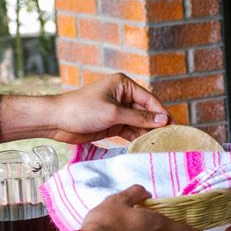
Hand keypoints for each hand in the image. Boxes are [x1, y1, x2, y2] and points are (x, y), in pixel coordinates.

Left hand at [39, 73, 170, 143]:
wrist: (57, 121)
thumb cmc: (82, 110)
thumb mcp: (114, 114)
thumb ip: (139, 118)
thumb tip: (164, 119)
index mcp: (123, 84)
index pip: (149, 99)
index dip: (161, 113)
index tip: (173, 126)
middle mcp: (122, 95)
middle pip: (145, 111)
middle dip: (155, 124)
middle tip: (168, 138)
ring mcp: (117, 110)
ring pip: (138, 122)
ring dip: (146, 132)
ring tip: (158, 144)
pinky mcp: (112, 123)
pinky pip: (129, 130)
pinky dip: (136, 137)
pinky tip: (144, 145)